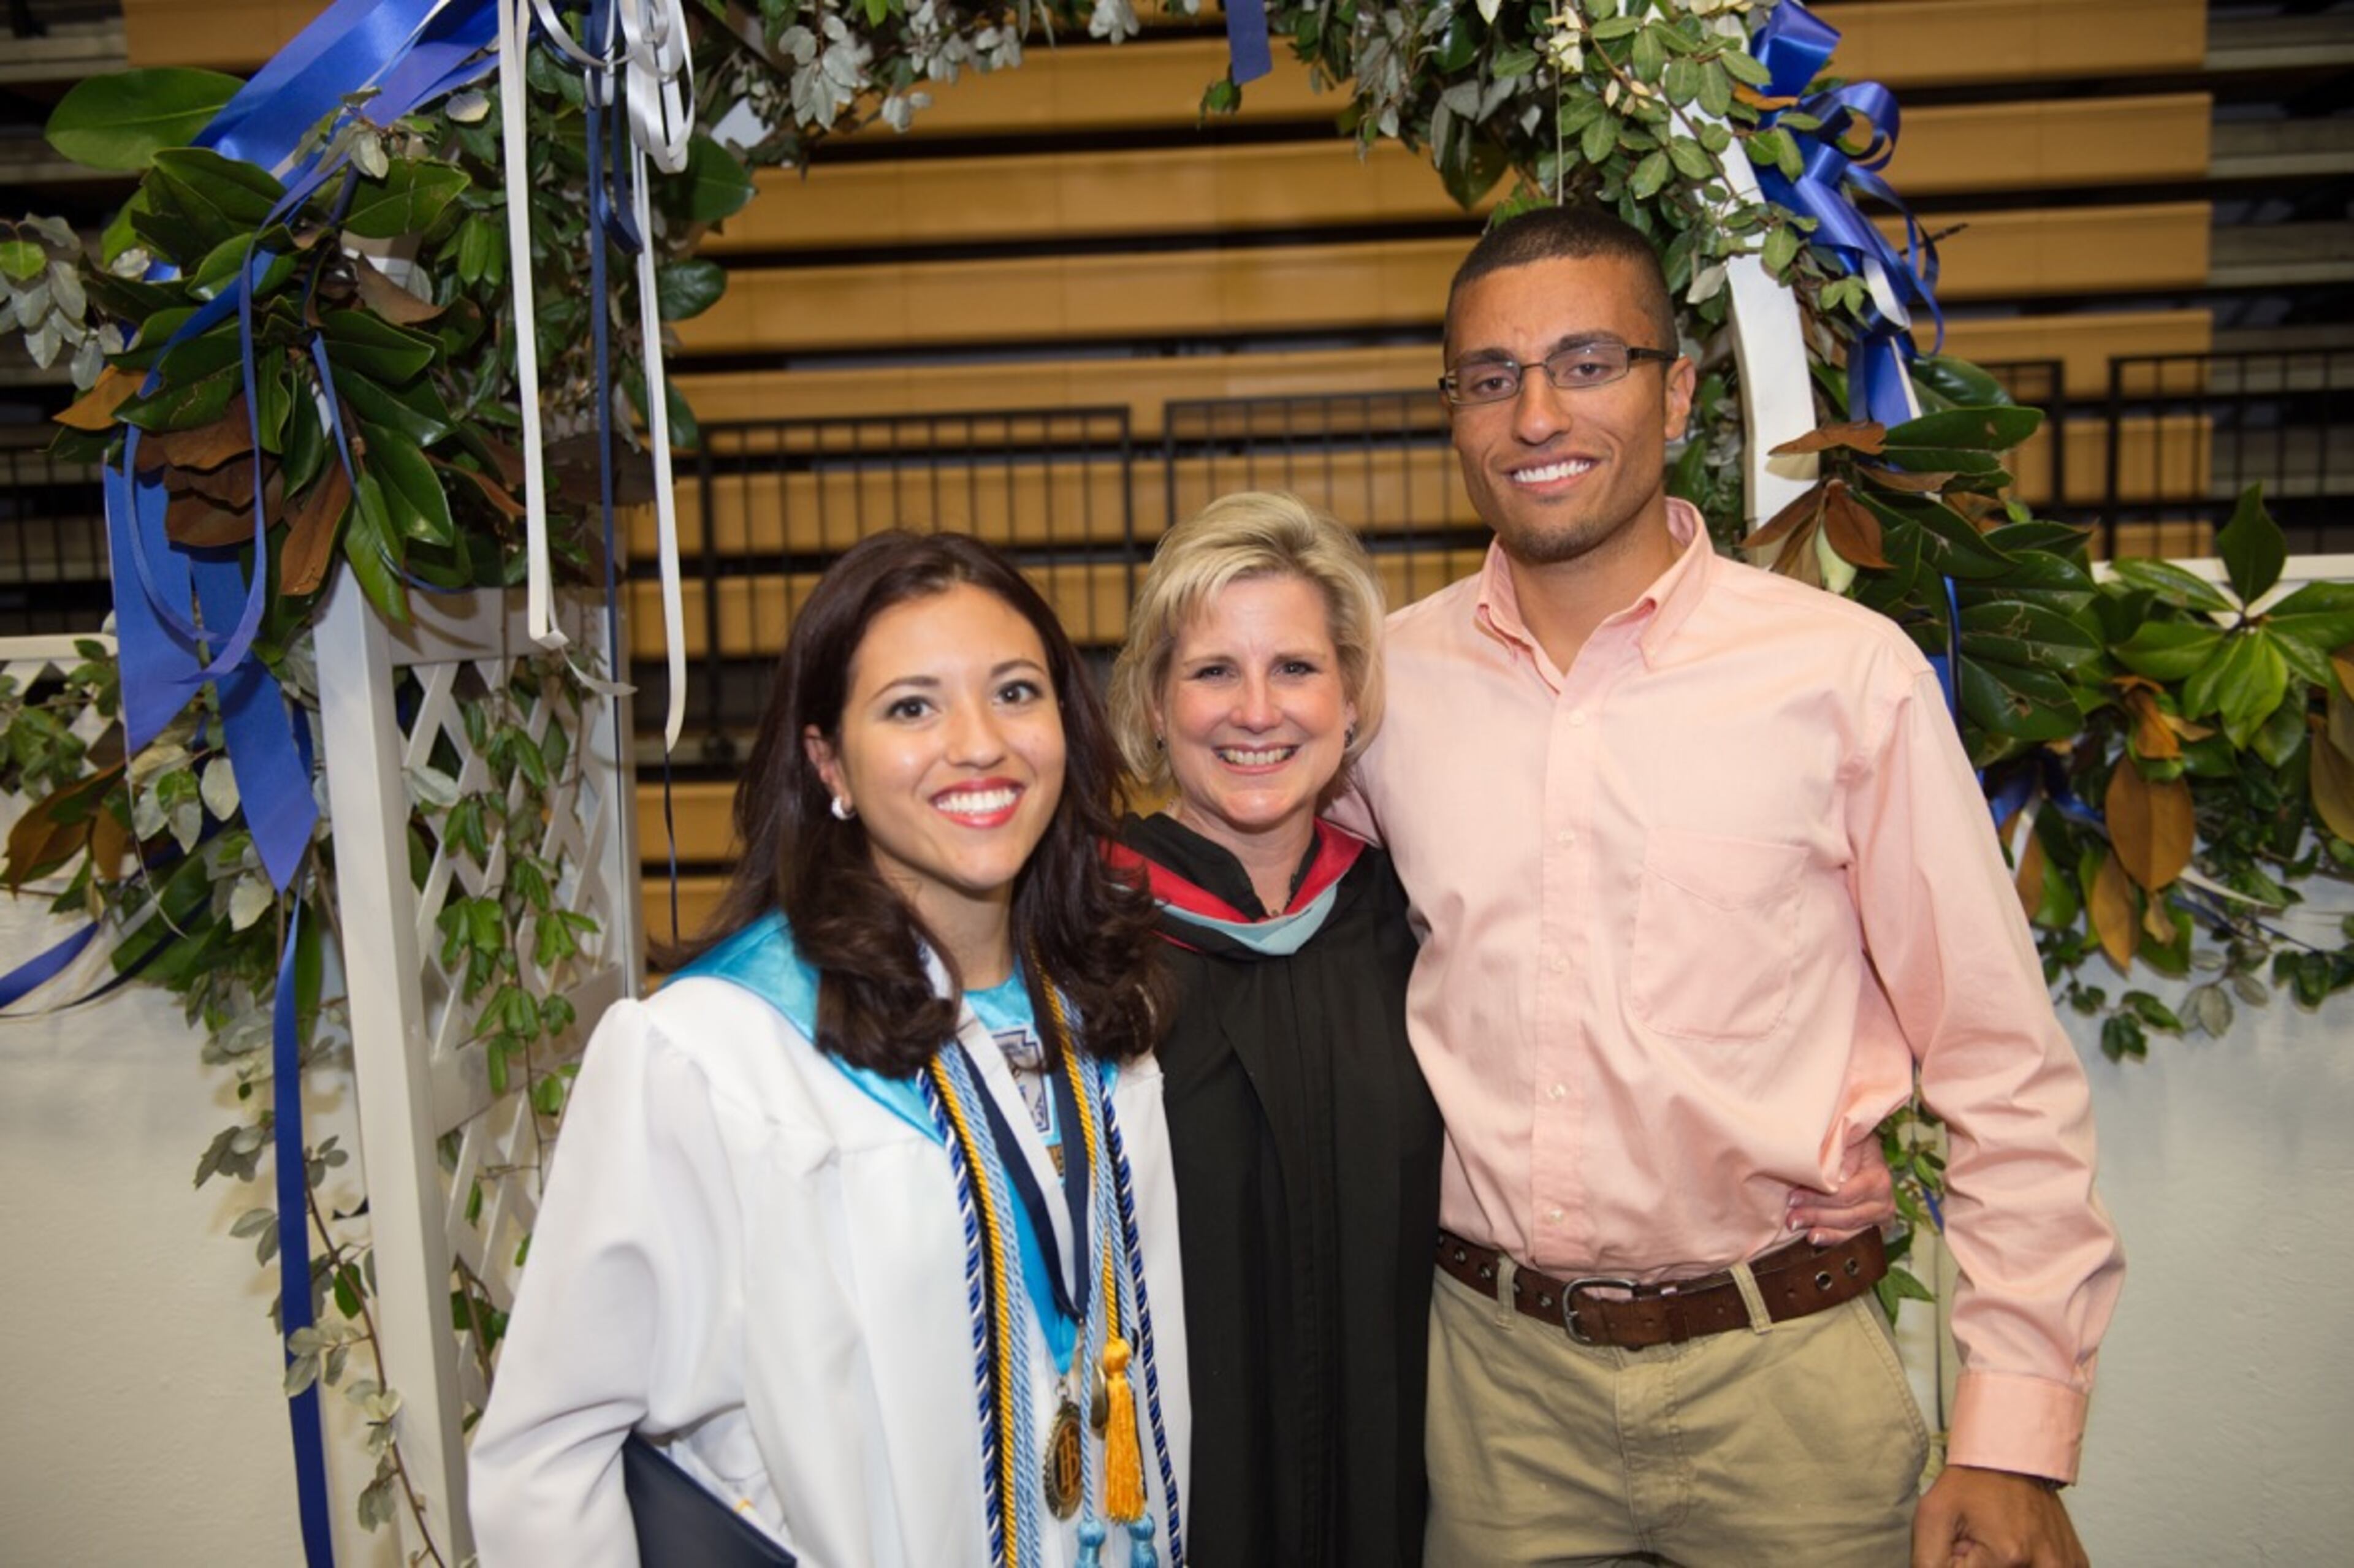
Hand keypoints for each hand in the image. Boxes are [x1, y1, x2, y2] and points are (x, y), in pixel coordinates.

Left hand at [1786, 1128, 1896, 1242]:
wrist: (1864, 1154)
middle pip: (1848, 1215)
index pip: (1847, 1194)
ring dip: (1821, 1229)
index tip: (1793, 1197)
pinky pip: (1852, 1238)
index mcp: (1878, 1178)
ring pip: (1849, 1229)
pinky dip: (1832, 1238)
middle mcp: (1884, 1201)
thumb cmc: (1850, 1145)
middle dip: (1816, 1216)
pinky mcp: (1873, 1227)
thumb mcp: (1848, 1140)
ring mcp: (1880, 1216)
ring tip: (1796, 1226)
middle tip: (1791, 1217)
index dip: (1819, 1198)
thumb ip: (1843, 1153)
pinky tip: (1814, 1237)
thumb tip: (1836, 1174)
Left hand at [1912, 1464, 2086, 1567]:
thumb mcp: (1933, 1515)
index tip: (1962, 1547)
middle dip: (1982, 1566)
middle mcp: (2045, 1566)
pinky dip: (2028, 1567)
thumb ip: (1928, 1563)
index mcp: (2008, 1558)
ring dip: (2004, 1567)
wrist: (2013, 1457)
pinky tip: (2019, 1547)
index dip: (1958, 1565)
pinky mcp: (2076, 1563)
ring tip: (1999, 1544)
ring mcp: (2064, 1565)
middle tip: (1980, 1544)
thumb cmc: (1972, 1483)